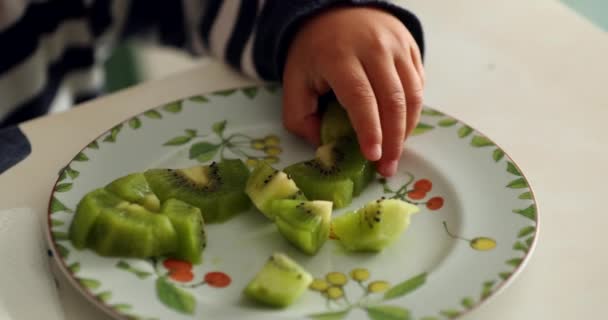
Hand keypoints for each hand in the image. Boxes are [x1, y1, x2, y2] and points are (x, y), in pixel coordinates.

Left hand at [282, 6, 424, 176]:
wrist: (336, 10)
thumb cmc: (315, 51)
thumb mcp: (294, 80)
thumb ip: (300, 116)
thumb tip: (324, 146)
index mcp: (339, 56)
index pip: (360, 98)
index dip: (369, 130)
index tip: (373, 157)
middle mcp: (373, 48)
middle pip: (393, 100)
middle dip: (393, 140)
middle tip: (387, 168)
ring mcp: (397, 46)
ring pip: (412, 95)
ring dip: (407, 130)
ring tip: (396, 153)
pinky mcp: (411, 48)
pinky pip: (419, 85)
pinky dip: (412, 111)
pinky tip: (400, 127)